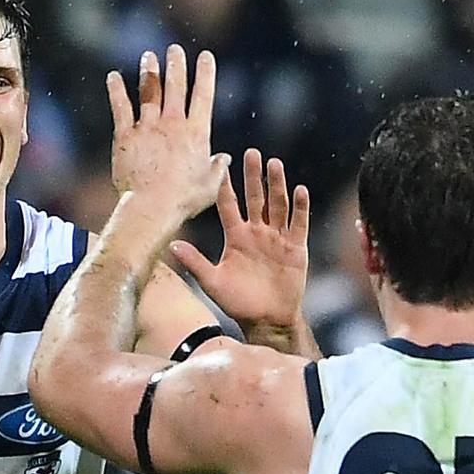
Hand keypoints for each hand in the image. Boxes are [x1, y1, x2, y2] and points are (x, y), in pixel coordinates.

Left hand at [107, 45, 228, 220]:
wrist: (151, 206)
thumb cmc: (184, 200)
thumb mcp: (210, 186)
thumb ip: (218, 168)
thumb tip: (225, 158)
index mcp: (196, 133)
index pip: (203, 96)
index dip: (205, 74)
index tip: (205, 57)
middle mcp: (173, 124)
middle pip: (176, 86)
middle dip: (176, 65)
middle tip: (175, 50)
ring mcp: (148, 127)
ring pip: (149, 92)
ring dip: (150, 72)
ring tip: (149, 56)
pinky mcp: (125, 136)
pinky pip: (121, 108)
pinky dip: (116, 91)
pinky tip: (113, 77)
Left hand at [170, 148, 309, 330]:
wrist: (266, 319)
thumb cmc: (238, 302)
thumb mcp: (213, 282)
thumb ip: (195, 262)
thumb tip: (173, 245)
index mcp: (235, 237)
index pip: (228, 205)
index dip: (225, 187)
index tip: (221, 165)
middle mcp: (256, 232)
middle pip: (255, 197)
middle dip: (253, 176)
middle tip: (252, 153)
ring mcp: (277, 238)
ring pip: (277, 205)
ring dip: (276, 185)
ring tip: (274, 164)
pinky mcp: (295, 247)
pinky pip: (298, 223)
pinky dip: (300, 207)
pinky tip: (299, 190)